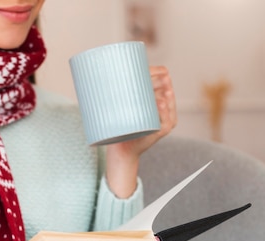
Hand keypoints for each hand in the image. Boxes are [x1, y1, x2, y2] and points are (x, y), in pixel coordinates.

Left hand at [104, 66, 177, 197]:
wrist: (121, 150)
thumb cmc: (120, 127)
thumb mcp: (121, 107)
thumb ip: (116, 94)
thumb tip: (96, 73)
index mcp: (156, 99)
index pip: (163, 79)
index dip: (157, 70)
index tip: (144, 66)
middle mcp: (164, 108)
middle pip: (167, 87)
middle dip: (161, 78)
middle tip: (148, 73)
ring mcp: (164, 120)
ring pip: (168, 102)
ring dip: (165, 93)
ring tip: (158, 86)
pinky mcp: (160, 131)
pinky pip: (165, 120)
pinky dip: (163, 111)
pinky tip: (160, 102)